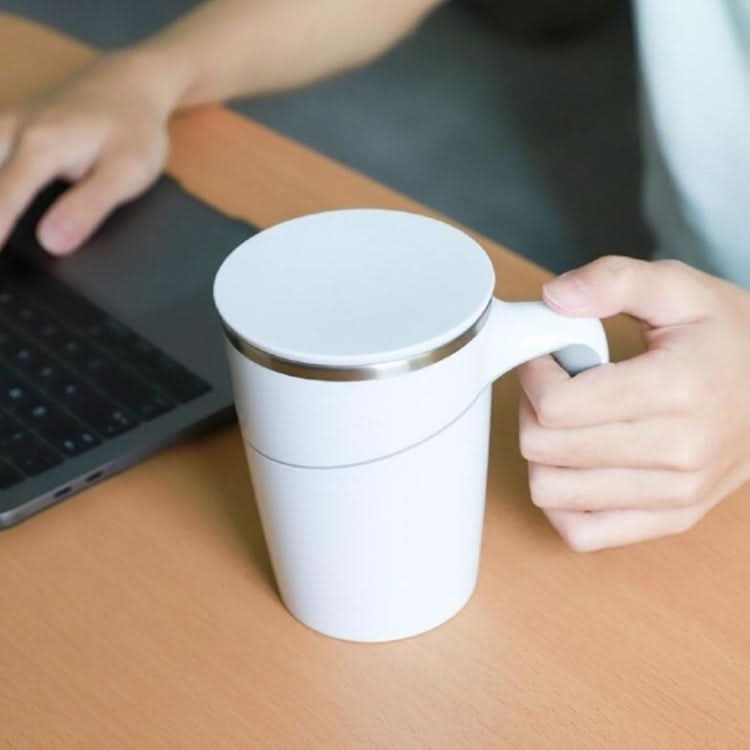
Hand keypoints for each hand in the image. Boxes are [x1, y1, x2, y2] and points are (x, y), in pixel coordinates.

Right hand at [0, 49, 184, 254]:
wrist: (133, 82)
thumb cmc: (135, 128)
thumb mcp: (127, 173)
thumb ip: (88, 208)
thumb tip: (51, 242)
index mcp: (40, 145)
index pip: (3, 199)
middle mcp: (12, 131)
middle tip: (0, 262)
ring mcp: (6, 126)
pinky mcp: (8, 127)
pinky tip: (3, 205)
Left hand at [519, 256, 749, 550]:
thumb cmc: (727, 339)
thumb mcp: (679, 288)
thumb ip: (616, 280)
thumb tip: (556, 298)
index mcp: (677, 389)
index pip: (558, 405)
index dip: (535, 376)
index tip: (547, 359)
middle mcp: (679, 452)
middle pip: (545, 449)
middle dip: (533, 410)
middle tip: (554, 387)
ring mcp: (675, 494)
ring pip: (552, 492)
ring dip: (541, 455)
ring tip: (567, 423)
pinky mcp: (670, 520)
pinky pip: (583, 533)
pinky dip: (562, 501)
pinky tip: (574, 465)